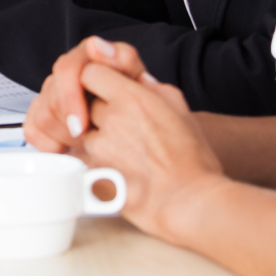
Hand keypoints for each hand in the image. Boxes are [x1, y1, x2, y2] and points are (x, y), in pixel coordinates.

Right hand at [25, 35, 148, 153]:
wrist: (138, 123)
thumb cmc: (140, 100)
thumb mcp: (139, 79)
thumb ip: (122, 59)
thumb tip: (97, 47)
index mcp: (88, 56)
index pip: (66, 70)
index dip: (70, 99)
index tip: (80, 126)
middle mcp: (68, 72)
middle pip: (51, 99)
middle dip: (70, 125)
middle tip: (88, 139)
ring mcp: (53, 92)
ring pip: (42, 117)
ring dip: (65, 136)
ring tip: (87, 142)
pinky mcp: (43, 113)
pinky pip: (34, 131)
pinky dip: (51, 145)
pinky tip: (70, 147)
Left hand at [79, 56, 223, 241]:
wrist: (190, 203)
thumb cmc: (192, 161)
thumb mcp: (180, 111)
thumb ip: (154, 89)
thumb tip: (138, 80)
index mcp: (132, 99)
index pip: (90, 72)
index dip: (95, 81)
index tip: (103, 90)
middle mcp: (111, 120)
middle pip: (84, 103)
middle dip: (96, 111)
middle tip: (120, 125)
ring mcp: (99, 148)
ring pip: (83, 134)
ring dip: (97, 139)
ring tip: (126, 153)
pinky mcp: (92, 174)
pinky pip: (86, 161)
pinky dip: (98, 164)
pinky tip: (121, 171)